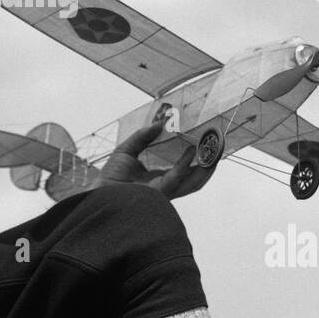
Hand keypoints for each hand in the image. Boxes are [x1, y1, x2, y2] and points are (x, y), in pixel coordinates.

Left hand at [99, 116, 217, 199]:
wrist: (100, 193)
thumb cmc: (110, 177)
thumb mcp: (127, 150)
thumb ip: (143, 137)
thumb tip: (158, 124)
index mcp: (159, 178)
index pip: (182, 168)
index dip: (195, 156)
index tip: (204, 141)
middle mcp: (165, 186)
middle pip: (194, 177)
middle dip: (209, 164)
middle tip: (218, 147)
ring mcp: (165, 191)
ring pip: (193, 182)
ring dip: (207, 168)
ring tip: (215, 152)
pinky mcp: (161, 192)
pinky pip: (178, 177)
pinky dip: (186, 164)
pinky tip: (192, 151)